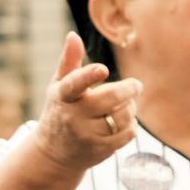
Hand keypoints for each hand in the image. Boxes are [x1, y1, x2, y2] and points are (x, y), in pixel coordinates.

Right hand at [27, 35, 144, 175]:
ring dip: (130, 107)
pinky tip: (123, 121)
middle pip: (110, 100)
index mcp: (63, 96)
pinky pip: (127, 133)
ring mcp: (87, 135)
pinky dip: (131, 125)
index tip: (102, 68)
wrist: (53, 154)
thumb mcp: (58, 86)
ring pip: (122, 116)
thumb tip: (73, 35)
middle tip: (136, 85)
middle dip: (129, 89)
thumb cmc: (60, 111)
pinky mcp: (100, 150)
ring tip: (126, 104)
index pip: (74, 84)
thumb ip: (69, 61)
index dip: (89, 75)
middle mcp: (73, 116)